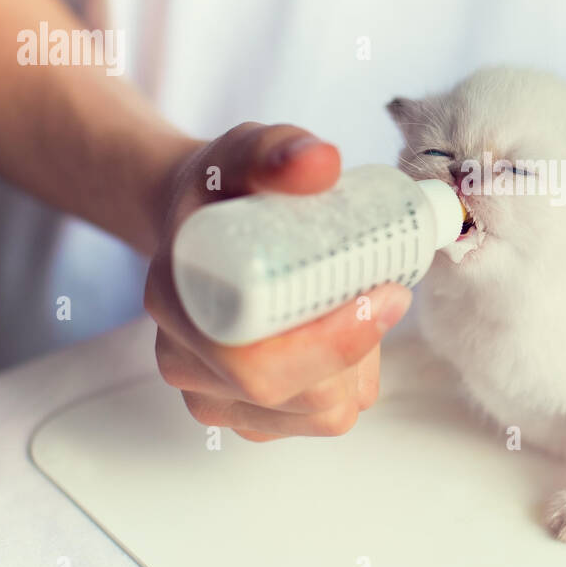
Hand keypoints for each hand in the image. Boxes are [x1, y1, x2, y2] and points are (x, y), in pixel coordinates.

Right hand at [143, 123, 411, 440]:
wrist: (202, 223)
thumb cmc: (226, 191)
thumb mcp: (245, 153)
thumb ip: (277, 150)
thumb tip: (320, 161)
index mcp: (178, 304)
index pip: (256, 363)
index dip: (332, 343)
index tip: (384, 294)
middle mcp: (186, 363)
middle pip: (298, 398)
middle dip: (358, 350)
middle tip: (387, 293)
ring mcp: (216, 398)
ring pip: (321, 413)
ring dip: (358, 364)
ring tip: (353, 302)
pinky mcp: (249, 416)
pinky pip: (322, 416)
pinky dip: (350, 379)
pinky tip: (343, 332)